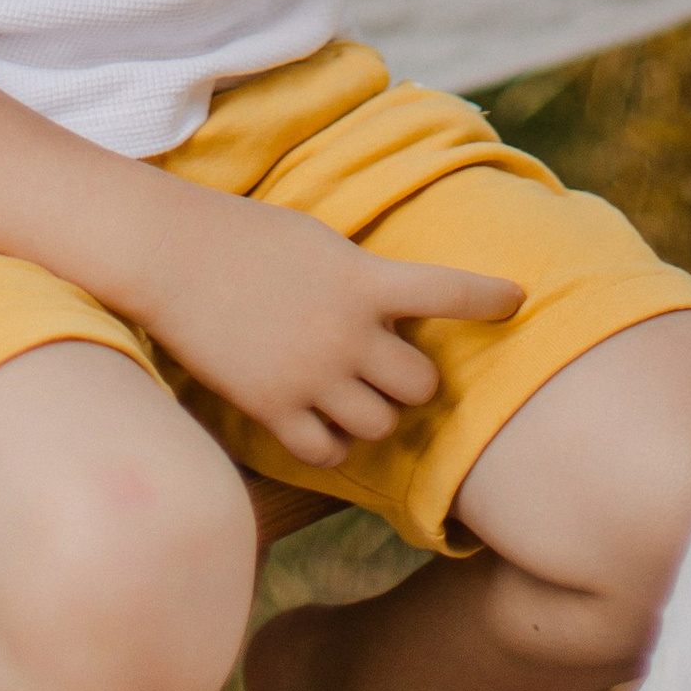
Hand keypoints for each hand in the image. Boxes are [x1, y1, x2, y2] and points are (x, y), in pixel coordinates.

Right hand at [138, 173, 519, 466]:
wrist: (173, 255)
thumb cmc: (245, 236)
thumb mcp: (319, 243)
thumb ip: (361, 277)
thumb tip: (393, 307)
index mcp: (363, 279)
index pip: (447, 290)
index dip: (487, 298)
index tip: (517, 300)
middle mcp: (347, 333)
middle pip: (420, 385)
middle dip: (410, 380)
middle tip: (388, 367)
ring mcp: (312, 376)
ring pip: (380, 426)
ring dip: (373, 414)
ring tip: (350, 393)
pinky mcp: (274, 409)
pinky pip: (327, 453)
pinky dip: (331, 444)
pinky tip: (318, 424)